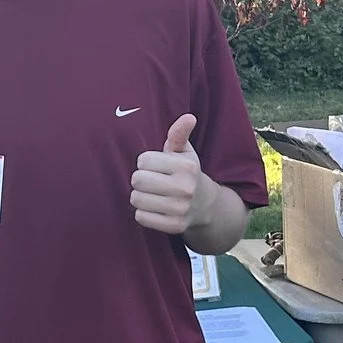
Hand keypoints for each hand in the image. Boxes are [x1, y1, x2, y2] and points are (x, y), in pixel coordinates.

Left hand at [130, 114, 204, 235]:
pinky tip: (154, 208)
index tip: (155, 166)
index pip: (143, 160)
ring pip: (136, 199)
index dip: (145, 162)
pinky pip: (141, 217)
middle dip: (140, 179)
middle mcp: (186, 188)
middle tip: (151, 181)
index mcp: (187, 166)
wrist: (206, 206)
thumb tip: (189, 117)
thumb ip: (180, 134)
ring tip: (151, 194)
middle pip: (137, 180)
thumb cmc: (187, 173)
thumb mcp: (185, 152)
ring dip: (139, 196)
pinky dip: (143, 213)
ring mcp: (180, 209)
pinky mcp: (174, 226)